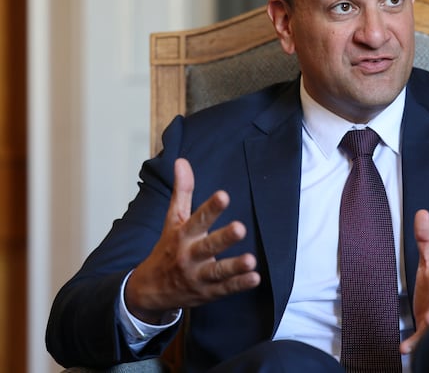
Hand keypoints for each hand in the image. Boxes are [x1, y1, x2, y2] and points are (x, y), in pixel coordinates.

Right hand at [124, 158, 260, 323]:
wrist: (149, 290)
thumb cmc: (167, 249)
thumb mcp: (173, 220)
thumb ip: (182, 191)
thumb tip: (182, 161)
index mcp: (183, 235)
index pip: (197, 219)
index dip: (211, 208)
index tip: (223, 195)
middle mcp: (190, 255)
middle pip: (208, 246)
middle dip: (223, 238)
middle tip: (240, 227)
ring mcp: (198, 276)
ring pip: (217, 271)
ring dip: (234, 266)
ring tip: (251, 260)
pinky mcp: (208, 292)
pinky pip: (225, 289)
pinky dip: (239, 284)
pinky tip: (255, 277)